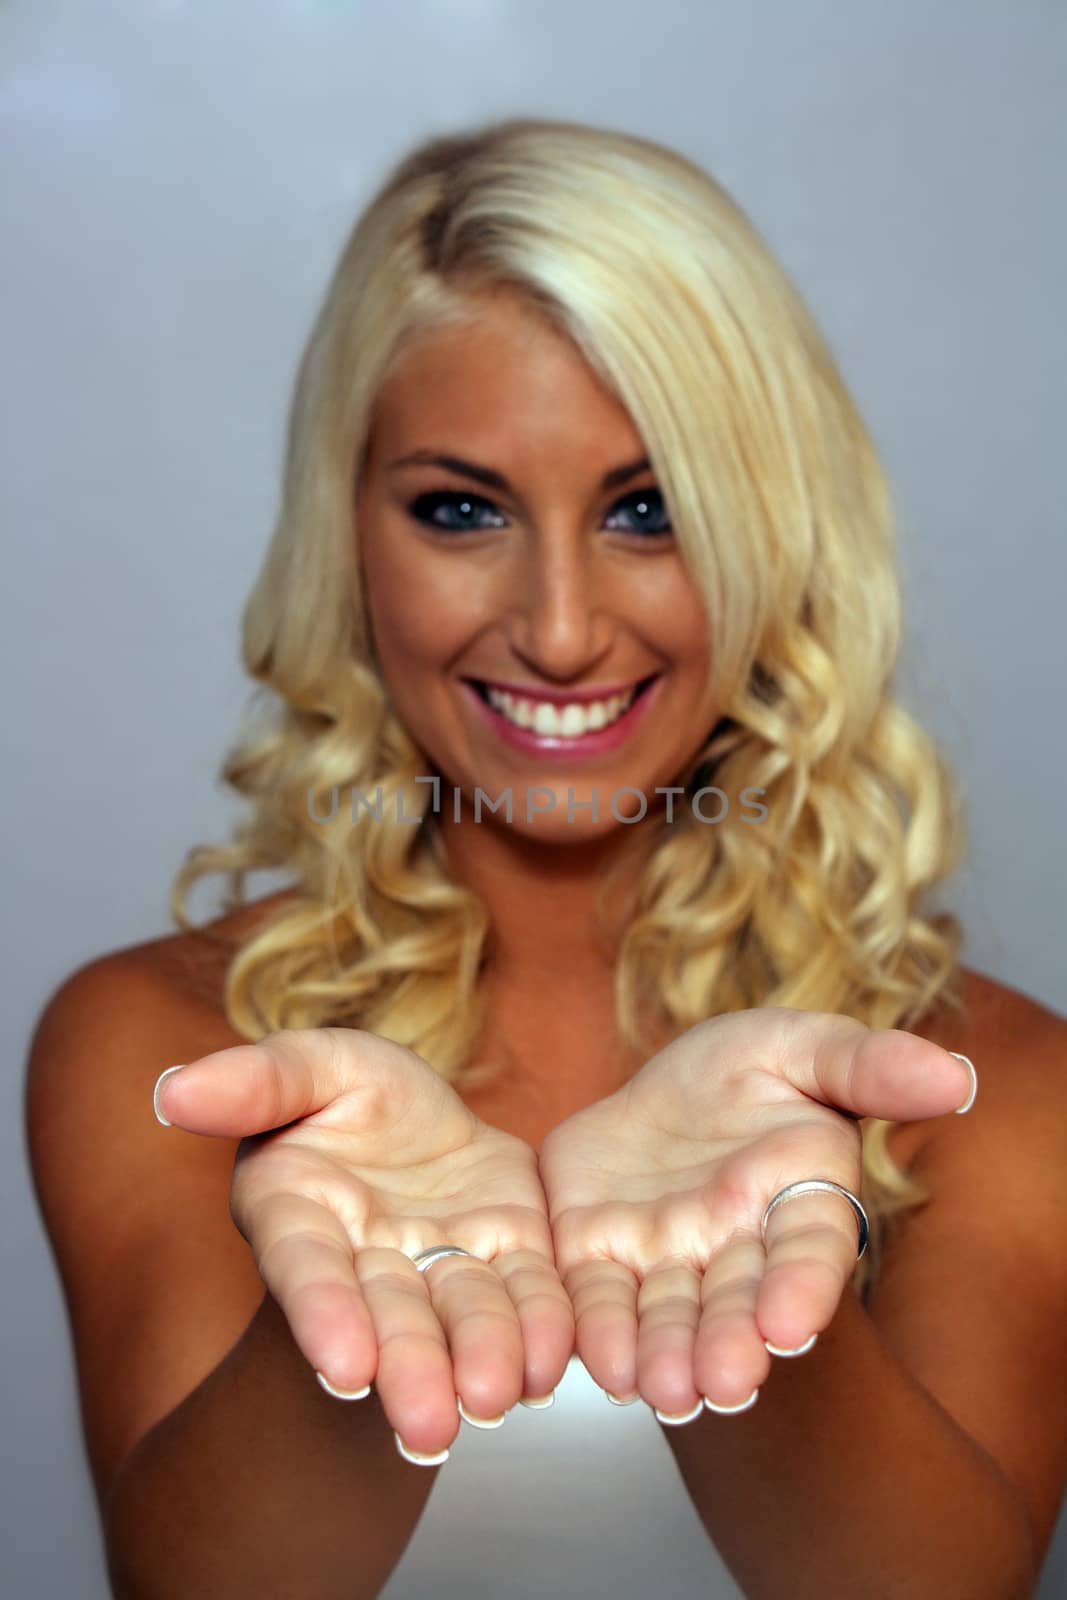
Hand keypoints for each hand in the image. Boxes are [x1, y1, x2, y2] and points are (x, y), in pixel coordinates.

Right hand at [154, 1028, 574, 1457]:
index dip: (322, 1315)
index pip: (304, 1268)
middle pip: (387, 1317)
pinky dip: (541, 1328)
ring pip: (459, 1318)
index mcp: (297, 1212)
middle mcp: (366, 1259)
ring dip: (479, 1360)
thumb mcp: (309, 1065)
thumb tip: (170, 1091)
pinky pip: (527, 1295)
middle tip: (430, 1423)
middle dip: (409, 1367)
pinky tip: (554, 1360)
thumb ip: (254, 1081)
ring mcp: (441, 1266)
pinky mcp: (509, 1258)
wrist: (421, 1118)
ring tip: (499, 1398)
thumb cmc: (348, 1095)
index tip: (344, 1368)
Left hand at [537, 1007, 974, 1419]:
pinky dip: (599, 1332)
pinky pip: (597, 1298)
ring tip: (659, 1389)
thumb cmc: (748, 1072)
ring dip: (664, 1356)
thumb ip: (868, 1065)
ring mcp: (666, 1258)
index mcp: (798, 1197)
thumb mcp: (804, 1047)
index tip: (791, 1325)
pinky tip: (601, 1364)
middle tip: (721, 1384)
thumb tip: (953, 1075)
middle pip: (738, 1302)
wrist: (662, 1092)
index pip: (811, 1248)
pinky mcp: (597, 1256)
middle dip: (730, 1343)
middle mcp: (735, 1245)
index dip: (803, 1287)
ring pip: (668, 1316)